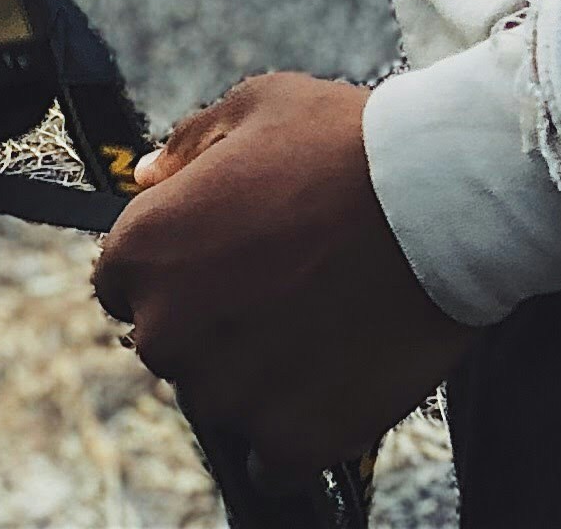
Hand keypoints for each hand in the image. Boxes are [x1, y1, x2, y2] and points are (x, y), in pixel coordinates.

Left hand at [92, 74, 471, 479]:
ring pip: (223, 395)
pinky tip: (333, 372)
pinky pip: (270, 454)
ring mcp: (226, 394)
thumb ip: (187, 145)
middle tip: (281, 277)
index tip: (220, 252)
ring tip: (321, 313)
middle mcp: (169, 330)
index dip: (173, 261)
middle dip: (211, 315)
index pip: (121, 279)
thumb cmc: (344, 144)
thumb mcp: (255, 107)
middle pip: (170, 340)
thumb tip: (146, 177)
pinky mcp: (287, 441)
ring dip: (257, 368)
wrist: (439, 202)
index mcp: (146, 248)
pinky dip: (296, 423)